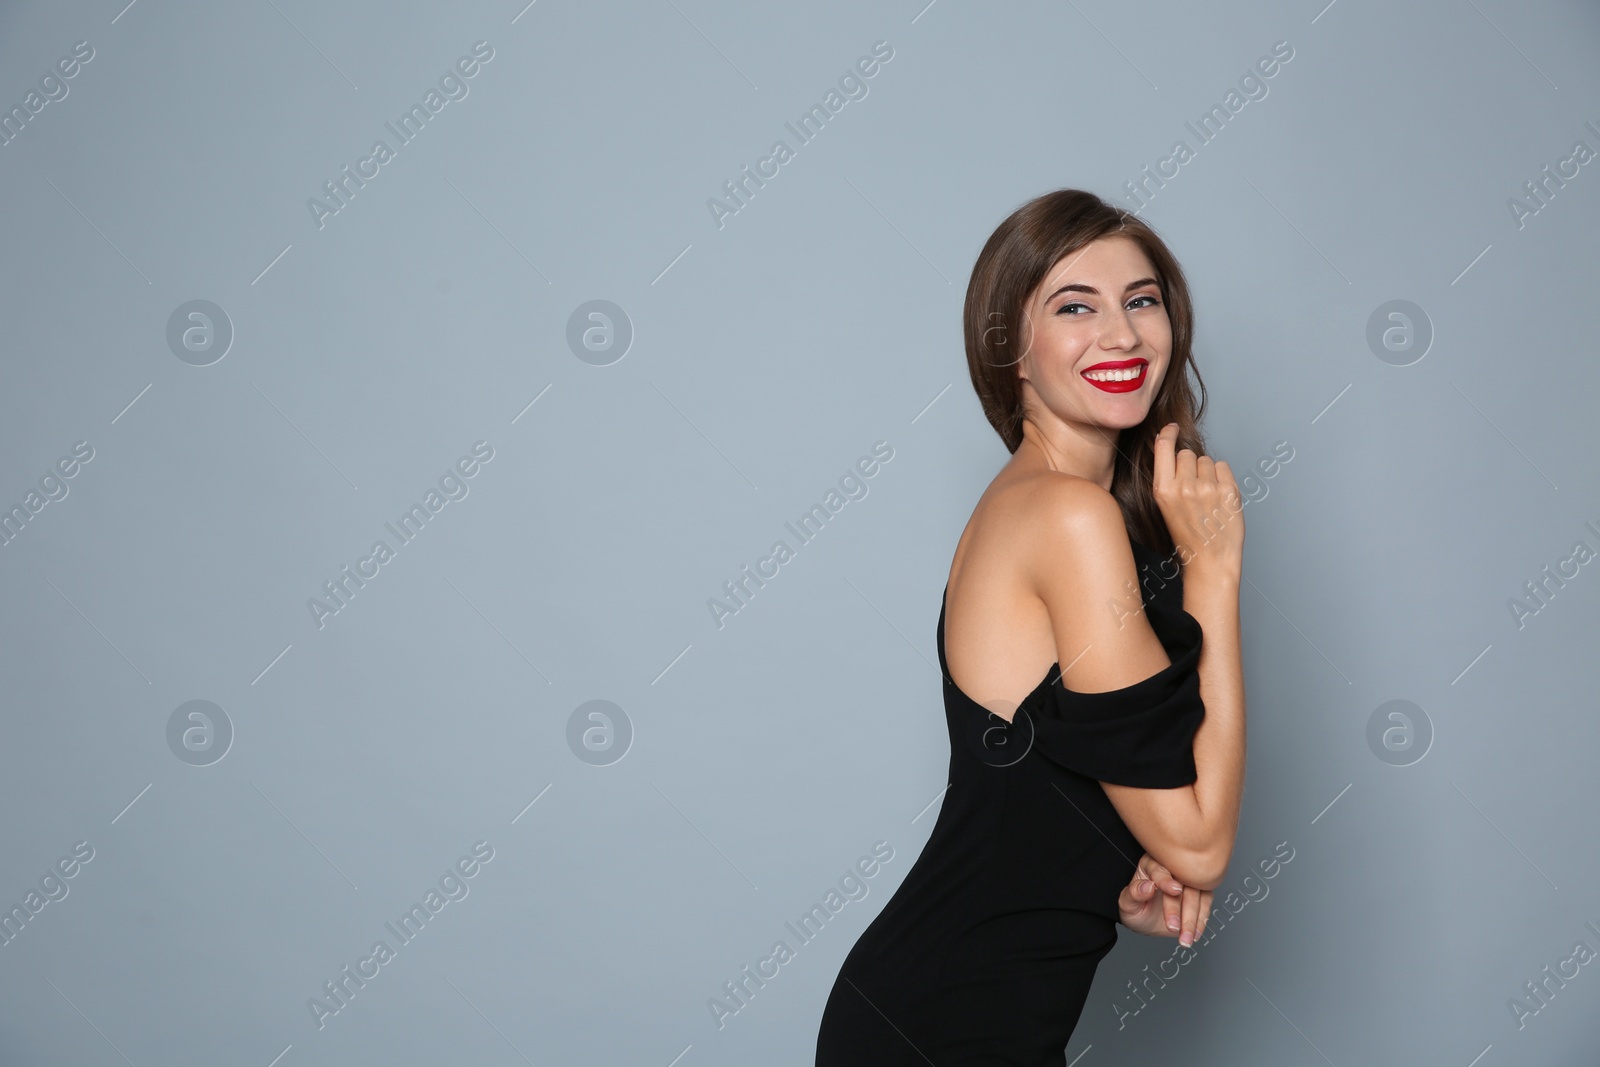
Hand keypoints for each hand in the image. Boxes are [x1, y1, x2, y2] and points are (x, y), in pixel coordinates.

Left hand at [1117, 852, 1211, 946]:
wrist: (1146, 921)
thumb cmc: (1136, 909)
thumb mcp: (1127, 904)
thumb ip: (1134, 894)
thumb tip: (1148, 886)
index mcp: (1151, 865)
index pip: (1160, 869)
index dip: (1166, 880)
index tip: (1174, 890)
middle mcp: (1172, 869)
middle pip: (1184, 884)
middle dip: (1182, 909)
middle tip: (1174, 927)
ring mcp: (1188, 881)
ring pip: (1199, 895)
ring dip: (1194, 919)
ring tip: (1185, 937)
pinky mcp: (1200, 893)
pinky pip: (1206, 904)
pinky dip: (1201, 921)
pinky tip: (1194, 933)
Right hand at [1152, 422, 1242, 582]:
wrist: (1210, 560)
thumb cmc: (1188, 535)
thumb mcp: (1166, 506)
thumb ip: (1167, 478)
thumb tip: (1169, 446)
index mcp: (1163, 491)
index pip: (1163, 448)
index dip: (1168, 434)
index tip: (1172, 428)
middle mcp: (1184, 487)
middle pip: (1187, 454)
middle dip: (1190, 465)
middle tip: (1193, 488)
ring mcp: (1207, 488)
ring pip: (1206, 460)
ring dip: (1207, 473)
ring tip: (1207, 497)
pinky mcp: (1228, 490)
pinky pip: (1223, 467)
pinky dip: (1222, 478)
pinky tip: (1219, 497)